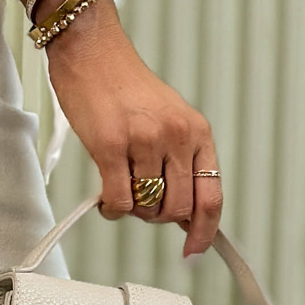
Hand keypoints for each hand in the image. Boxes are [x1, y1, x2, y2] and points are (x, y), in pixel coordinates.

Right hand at [8, 0, 222, 257]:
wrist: (92, 53)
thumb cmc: (124, 87)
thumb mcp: (168, 120)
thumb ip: (181, 163)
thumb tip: (187, 214)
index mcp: (197, 131)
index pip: (211, 195)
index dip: (205, 232)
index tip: (195, 250)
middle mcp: (176, 136)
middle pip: (178, 209)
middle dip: (158, 218)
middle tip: (141, 204)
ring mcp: (144, 141)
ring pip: (146, 207)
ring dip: (131, 210)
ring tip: (120, 188)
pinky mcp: (110, 146)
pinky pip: (118, 201)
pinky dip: (111, 209)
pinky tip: (104, 197)